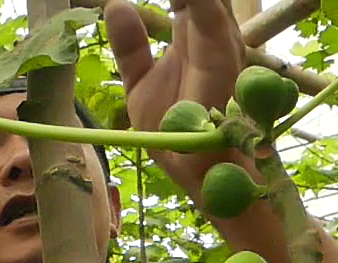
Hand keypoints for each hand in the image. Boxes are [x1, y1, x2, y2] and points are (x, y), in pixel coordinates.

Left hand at [105, 0, 247, 190]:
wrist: (197, 171)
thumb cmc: (176, 133)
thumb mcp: (140, 87)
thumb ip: (132, 47)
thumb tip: (116, 4)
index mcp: (196, 32)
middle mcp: (214, 30)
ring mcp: (221, 39)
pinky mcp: (220, 54)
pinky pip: (207, 11)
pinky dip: (196, 0)